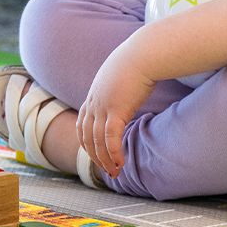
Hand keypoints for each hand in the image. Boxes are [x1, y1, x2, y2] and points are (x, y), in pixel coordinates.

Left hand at [76, 44, 156, 178]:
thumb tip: (128, 90)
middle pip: (87, 137)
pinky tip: (121, 162)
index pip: (82, 126)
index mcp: (93, 95)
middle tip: (108, 171)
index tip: (98, 155)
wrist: (143, 53)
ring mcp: (102, 107)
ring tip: (115, 172)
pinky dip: (114, 153)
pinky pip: (110, 138)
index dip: (88, 144)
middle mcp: (94, 103)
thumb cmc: (138, 62)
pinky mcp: (115, 110)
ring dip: (105, 160)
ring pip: (97, 141)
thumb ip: (119, 87)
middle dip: (96, 157)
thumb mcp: (122, 76)